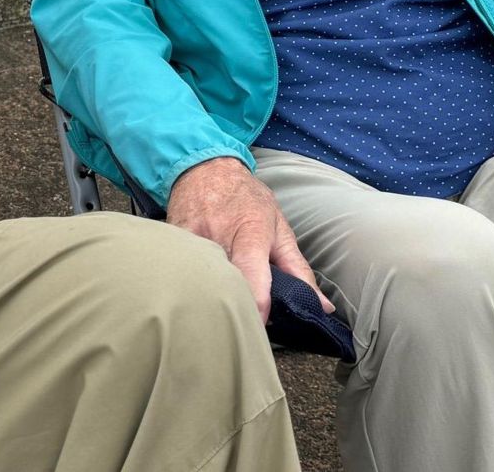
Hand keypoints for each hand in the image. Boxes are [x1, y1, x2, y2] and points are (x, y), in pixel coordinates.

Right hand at [167, 156, 333, 322]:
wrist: (205, 168)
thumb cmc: (247, 199)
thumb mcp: (279, 228)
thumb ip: (298, 270)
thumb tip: (322, 307)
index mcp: (250, 232)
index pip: (252, 276)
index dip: (257, 308)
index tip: (261, 324)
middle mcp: (218, 234)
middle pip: (225, 284)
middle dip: (235, 306)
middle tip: (243, 319)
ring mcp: (191, 236)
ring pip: (200, 279)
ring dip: (211, 294)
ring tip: (219, 302)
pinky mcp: (172, 239)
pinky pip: (181, 269)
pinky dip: (191, 281)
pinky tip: (198, 283)